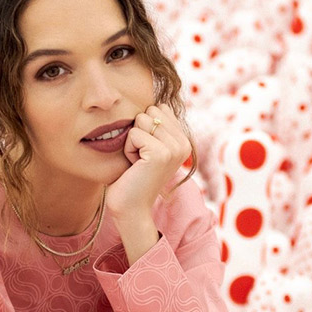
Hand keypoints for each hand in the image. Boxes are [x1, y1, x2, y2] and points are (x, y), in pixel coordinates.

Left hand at [103, 101, 190, 225]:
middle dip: (137, 132)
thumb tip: (157, 103)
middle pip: (149, 111)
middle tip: (139, 157)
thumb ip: (156, 126)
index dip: (143, 127)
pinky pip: (134, 134)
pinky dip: (127, 149)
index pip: (159, 108)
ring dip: (131, 141)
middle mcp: (184, 143)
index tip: (145, 151)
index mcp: (184, 140)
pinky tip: (134, 166)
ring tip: (137, 162)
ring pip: (141, 120)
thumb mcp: (148, 147)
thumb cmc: (132, 177)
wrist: (131, 207)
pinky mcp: (161, 153)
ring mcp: (175, 148)